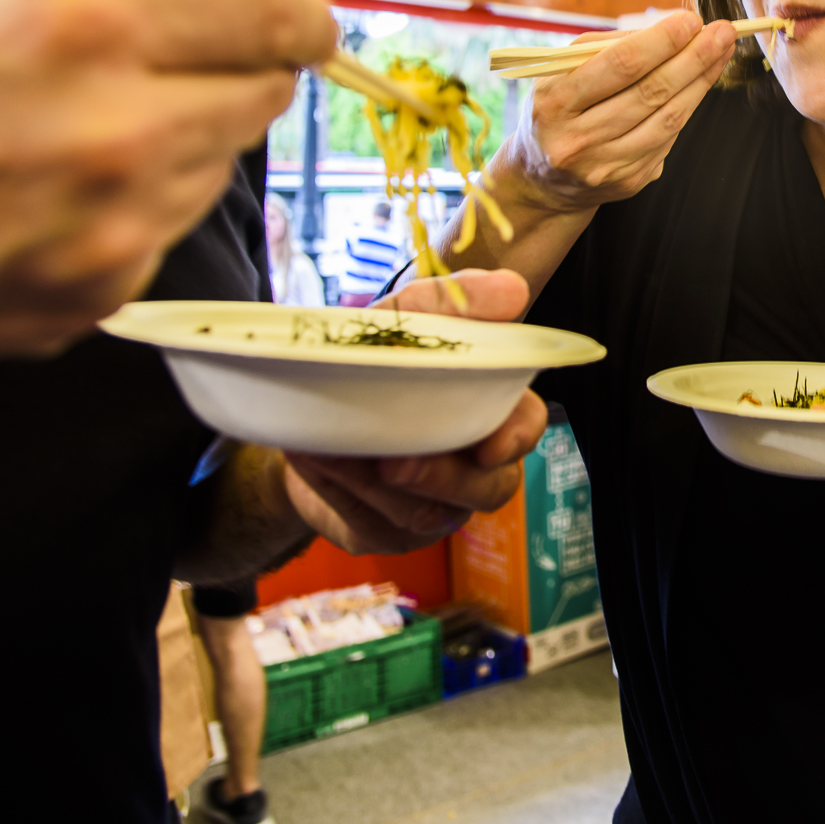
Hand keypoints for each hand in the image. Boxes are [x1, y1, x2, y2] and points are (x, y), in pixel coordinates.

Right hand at [0, 0, 334, 368]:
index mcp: (87, 23)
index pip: (276, 13)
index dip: (293, 7)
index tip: (291, 11)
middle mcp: (117, 133)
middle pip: (261, 95)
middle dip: (229, 67)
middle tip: (170, 56)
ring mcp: (106, 233)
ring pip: (213, 169)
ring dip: (176, 138)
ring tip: (71, 125)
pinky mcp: (84, 301)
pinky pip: (156, 238)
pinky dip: (125, 210)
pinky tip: (40, 192)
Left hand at [282, 269, 547, 554]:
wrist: (300, 405)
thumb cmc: (371, 356)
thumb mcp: (404, 316)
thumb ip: (454, 301)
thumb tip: (512, 290)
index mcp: (488, 411)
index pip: (525, 428)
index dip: (516, 439)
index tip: (490, 445)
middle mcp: (470, 467)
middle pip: (488, 490)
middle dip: (442, 479)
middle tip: (395, 464)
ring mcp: (432, 507)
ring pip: (423, 514)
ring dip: (374, 483)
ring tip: (334, 450)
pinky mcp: (384, 532)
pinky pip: (372, 525)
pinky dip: (341, 492)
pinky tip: (317, 462)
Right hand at [487, 9, 736, 214]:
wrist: (543, 178)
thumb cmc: (558, 110)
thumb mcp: (563, 71)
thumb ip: (609, 47)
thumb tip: (669, 27)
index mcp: (556, 102)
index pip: (620, 66)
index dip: (662, 41)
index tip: (691, 21)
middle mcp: (578, 139)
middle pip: (651, 92)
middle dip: (693, 57)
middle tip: (722, 32)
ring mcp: (605, 166)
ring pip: (668, 118)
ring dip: (701, 81)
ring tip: (722, 53)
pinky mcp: (628, 182)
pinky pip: (668, 138)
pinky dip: (688, 107)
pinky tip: (700, 84)